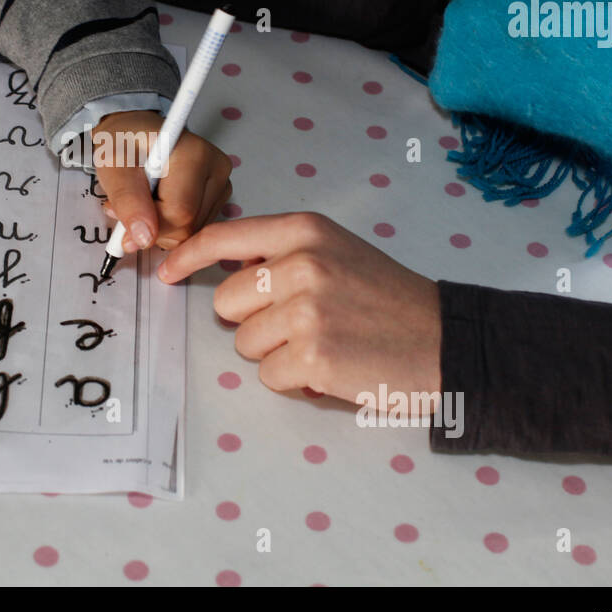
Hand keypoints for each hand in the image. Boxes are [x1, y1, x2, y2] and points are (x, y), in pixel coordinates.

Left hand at [92, 110, 232, 250]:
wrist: (132, 134)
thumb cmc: (124, 143)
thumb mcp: (113, 166)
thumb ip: (127, 202)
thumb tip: (144, 238)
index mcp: (195, 154)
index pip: (179, 214)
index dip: (148, 224)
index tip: (124, 213)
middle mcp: (216, 168)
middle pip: (188, 227)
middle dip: (153, 227)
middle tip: (130, 203)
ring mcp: (221, 184)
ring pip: (191, 232)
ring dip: (161, 227)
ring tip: (144, 199)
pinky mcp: (218, 197)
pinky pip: (194, 229)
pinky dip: (171, 225)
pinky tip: (159, 204)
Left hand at [158, 212, 440, 404]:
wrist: (446, 340)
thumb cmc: (388, 299)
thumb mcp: (336, 251)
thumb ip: (281, 252)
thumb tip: (220, 265)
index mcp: (305, 231)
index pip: (223, 237)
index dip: (187, 258)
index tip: (166, 274)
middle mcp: (301, 264)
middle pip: (225, 302)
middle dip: (252, 321)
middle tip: (301, 323)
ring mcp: (306, 310)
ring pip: (243, 343)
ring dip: (275, 352)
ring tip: (322, 342)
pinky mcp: (313, 356)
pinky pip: (268, 375)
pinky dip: (294, 380)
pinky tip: (330, 367)